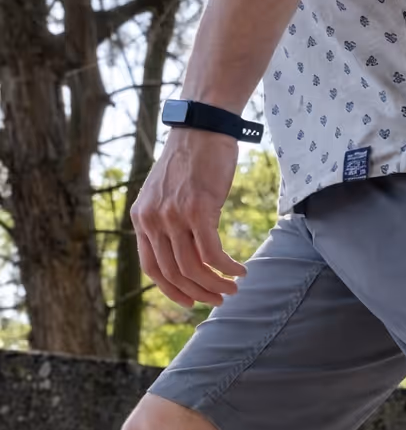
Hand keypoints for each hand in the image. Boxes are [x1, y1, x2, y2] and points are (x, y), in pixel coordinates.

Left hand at [131, 127, 247, 308]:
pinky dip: (227, 268)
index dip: (171, 291)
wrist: (201, 128)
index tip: (190, 301)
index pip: (151, 269)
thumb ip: (167, 222)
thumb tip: (183, 256)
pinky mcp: (198, 211)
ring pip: (193, 268)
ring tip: (233, 287)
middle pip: (174, 274)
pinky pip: (212, 254)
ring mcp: (174, 216)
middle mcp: (153, 219)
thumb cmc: (190, 161)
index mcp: (142, 218)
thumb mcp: (168, 194)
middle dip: (199, 293)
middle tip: (219, 299)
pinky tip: (239, 270)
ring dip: (216, 284)